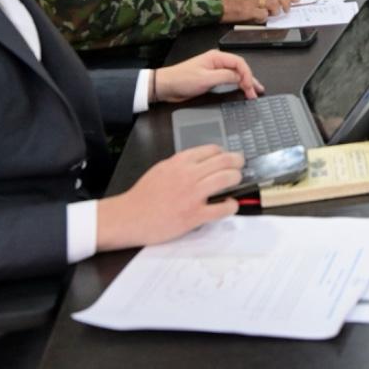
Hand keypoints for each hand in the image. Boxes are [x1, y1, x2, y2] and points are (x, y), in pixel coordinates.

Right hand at [95, 145, 244, 251]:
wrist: (128, 217)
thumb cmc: (142, 196)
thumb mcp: (160, 169)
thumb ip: (180, 164)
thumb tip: (199, 163)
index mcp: (179, 162)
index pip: (211, 150)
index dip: (224, 153)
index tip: (227, 157)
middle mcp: (188, 175)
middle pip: (224, 161)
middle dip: (237, 162)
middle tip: (240, 166)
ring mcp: (193, 195)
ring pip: (227, 179)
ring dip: (236, 178)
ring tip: (237, 181)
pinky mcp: (194, 215)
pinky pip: (222, 208)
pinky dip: (231, 205)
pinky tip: (231, 204)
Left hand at [154, 49, 264, 102]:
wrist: (166, 86)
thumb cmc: (182, 80)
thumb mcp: (206, 79)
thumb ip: (225, 77)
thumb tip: (240, 78)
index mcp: (216, 57)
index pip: (239, 63)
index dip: (247, 75)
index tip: (250, 87)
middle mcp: (217, 61)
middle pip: (239, 68)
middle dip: (250, 79)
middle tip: (257, 92)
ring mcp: (215, 70)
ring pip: (235, 75)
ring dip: (245, 83)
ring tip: (254, 92)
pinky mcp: (212, 78)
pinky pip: (229, 80)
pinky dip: (237, 85)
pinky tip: (242, 90)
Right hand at [218, 0, 295, 23]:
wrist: (213, 4)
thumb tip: (271, 1)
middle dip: (286, 2)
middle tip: (288, 9)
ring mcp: (251, 1)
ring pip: (273, 4)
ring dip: (275, 11)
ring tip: (271, 15)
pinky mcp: (247, 11)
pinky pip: (262, 15)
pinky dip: (263, 18)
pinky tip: (258, 19)